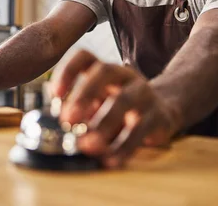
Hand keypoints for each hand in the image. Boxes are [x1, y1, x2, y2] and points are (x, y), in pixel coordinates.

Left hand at [50, 50, 181, 167]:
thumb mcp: (98, 102)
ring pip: (124, 100)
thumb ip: (78, 107)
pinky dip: (123, 147)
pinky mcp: (158, 116)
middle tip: (67, 119)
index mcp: (105, 70)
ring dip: (103, 122)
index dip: (68, 70)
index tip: (54, 94)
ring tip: (86, 144)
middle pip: (105, 71)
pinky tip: (109, 160)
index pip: (85, 57)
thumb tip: (59, 117)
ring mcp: (144, 93)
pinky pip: (140, 130)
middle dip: (84, 93)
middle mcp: (125, 75)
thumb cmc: (119, 107)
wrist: (162, 113)